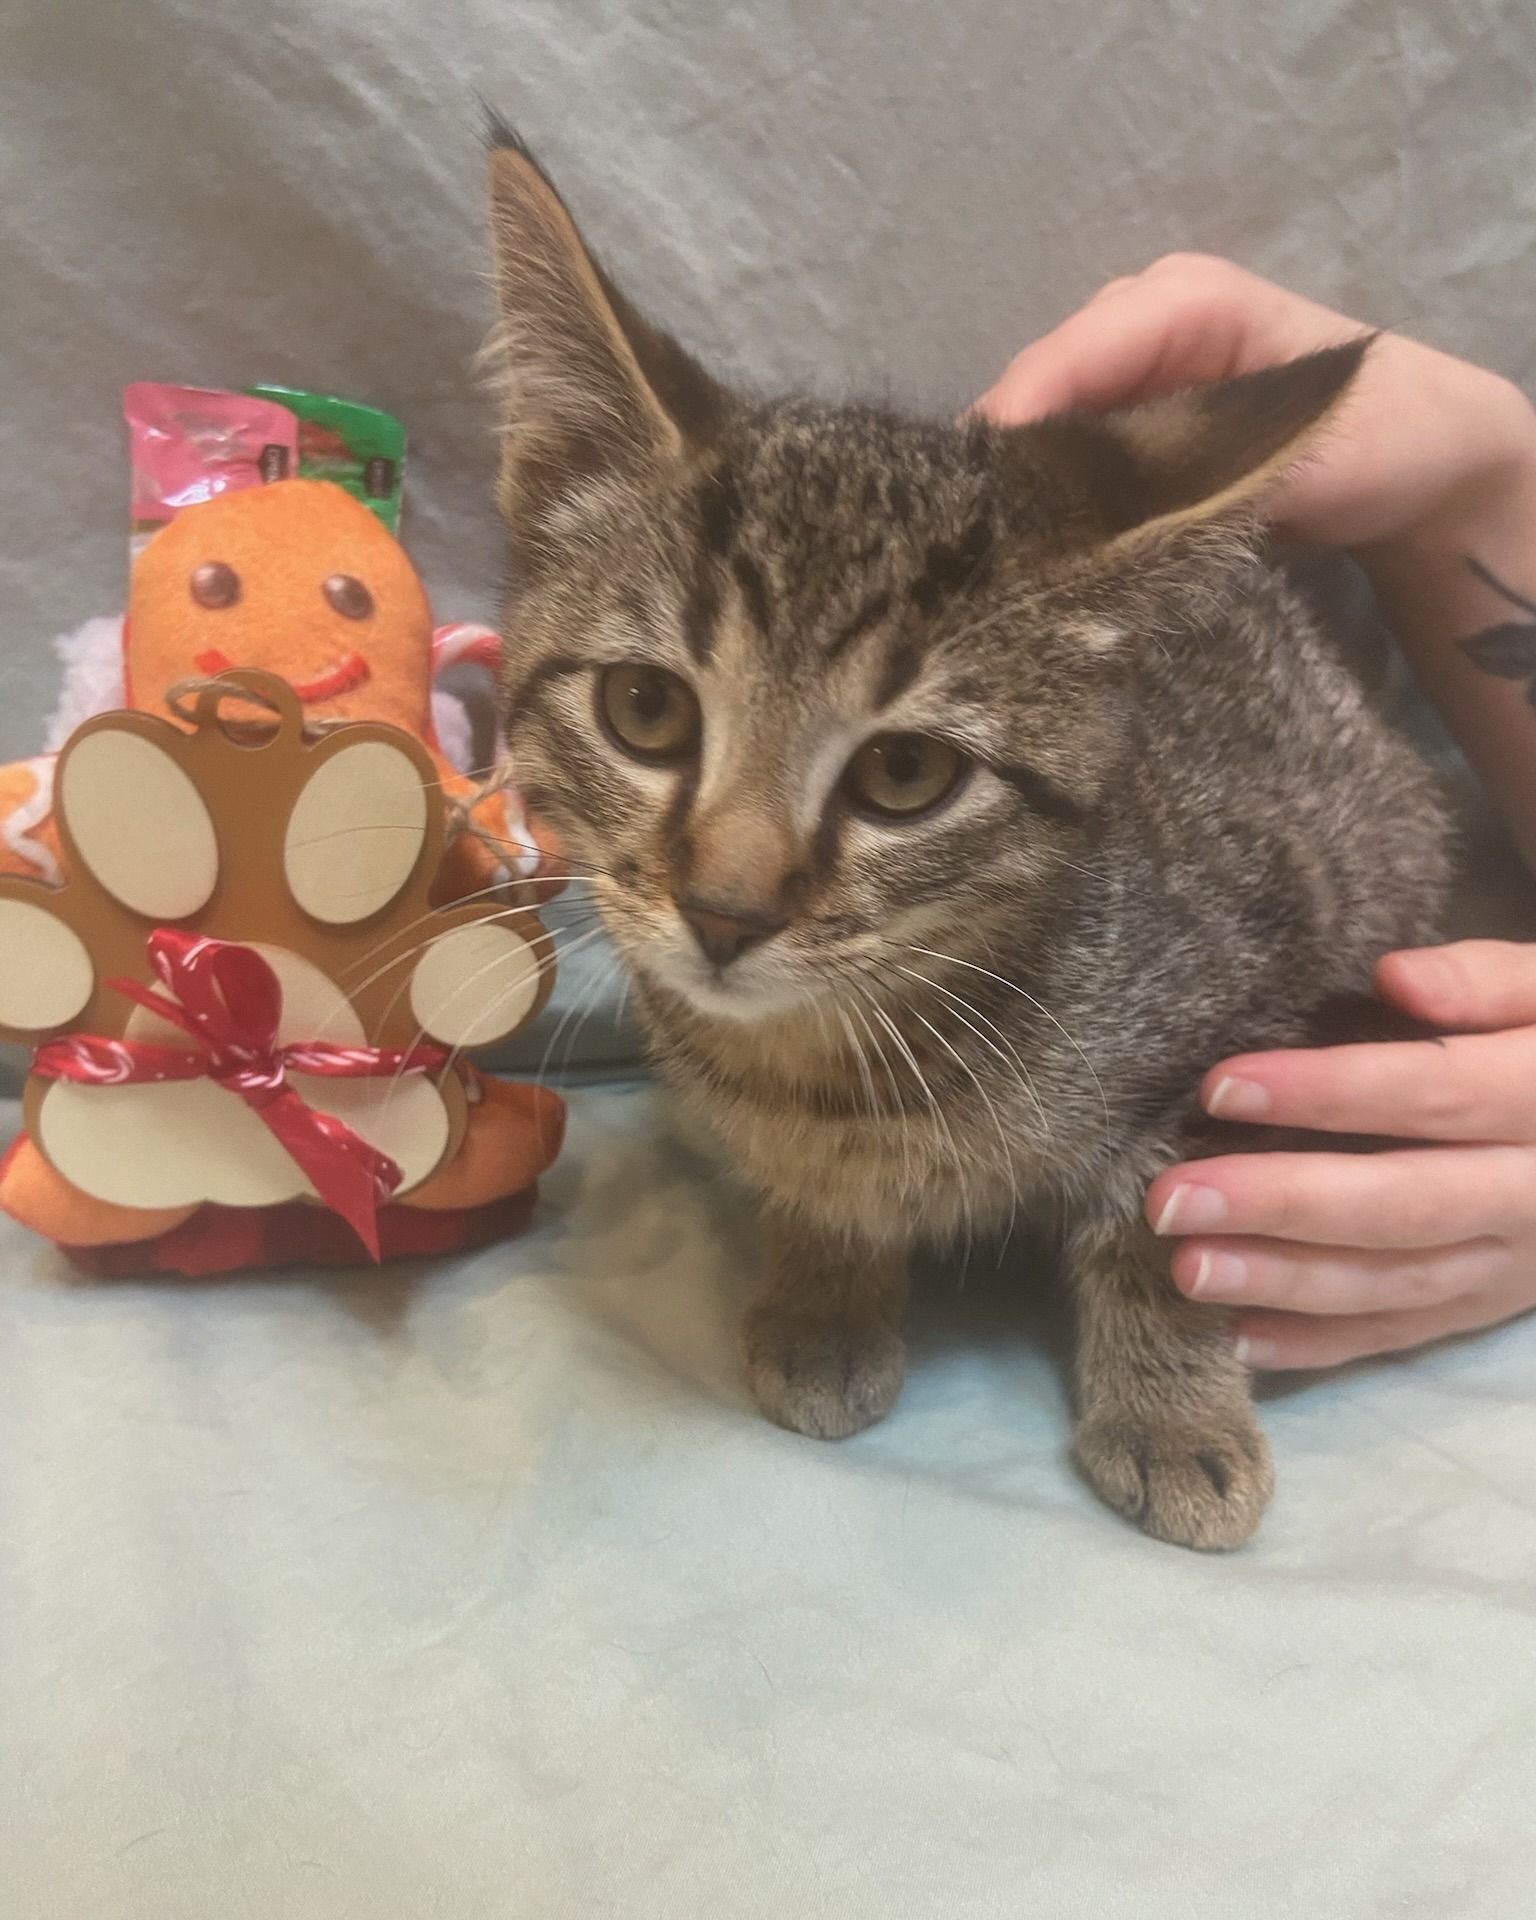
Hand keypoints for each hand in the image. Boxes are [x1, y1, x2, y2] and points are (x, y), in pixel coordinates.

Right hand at [976, 253, 1533, 550]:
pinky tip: (1022, 539)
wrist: (1419, 458)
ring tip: (989, 545)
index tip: (983, 480)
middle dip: (1006, 453)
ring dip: (1016, 481)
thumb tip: (1097, 526)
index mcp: (1189, 300)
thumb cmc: (1377, 437)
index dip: (1026, 407)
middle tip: (973, 535)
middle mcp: (1142, 321)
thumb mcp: (1296, 450)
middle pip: (1044, 382)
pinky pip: (1061, 450)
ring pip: (1042, 420)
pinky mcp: (1124, 422)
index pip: (1080, 346)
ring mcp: (1129, 371)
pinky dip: (1040, 493)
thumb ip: (1196, 473)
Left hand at [1145, 942, 1535, 1369]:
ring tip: (1188, 1269)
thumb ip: (1485, 980)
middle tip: (1171, 1200)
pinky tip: (1239, 1338)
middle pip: (1402, 1205)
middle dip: (1280, 1204)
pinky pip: (1403, 1334)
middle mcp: (1535, 1197)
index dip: (1327, 1090)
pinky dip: (1321, 1343)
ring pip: (1396, 1283)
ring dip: (1286, 1282)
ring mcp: (1515, 1266)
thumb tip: (1395, 976)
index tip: (1220, 1086)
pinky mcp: (1490, 1308)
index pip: (1432, 1094)